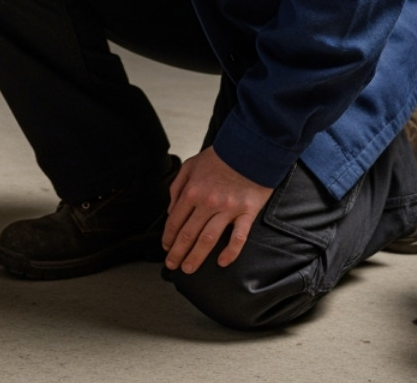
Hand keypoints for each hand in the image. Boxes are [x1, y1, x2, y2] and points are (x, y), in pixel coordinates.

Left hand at [162, 147, 274, 273]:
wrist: (251, 149)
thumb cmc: (220, 156)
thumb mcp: (190, 165)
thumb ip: (177, 187)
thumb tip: (171, 210)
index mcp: (192, 190)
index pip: (175, 221)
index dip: (168, 237)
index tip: (166, 248)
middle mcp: (208, 202)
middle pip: (188, 234)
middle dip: (178, 252)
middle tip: (172, 266)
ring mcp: (228, 209)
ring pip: (208, 239)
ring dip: (196, 257)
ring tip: (188, 269)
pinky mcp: (247, 212)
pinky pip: (238, 237)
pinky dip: (230, 252)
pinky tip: (222, 263)